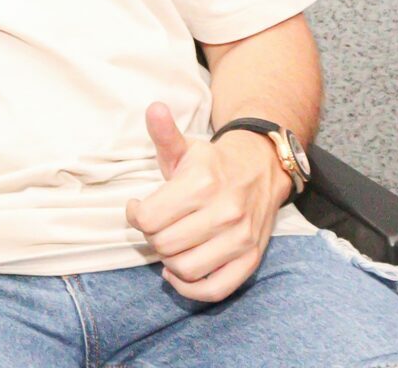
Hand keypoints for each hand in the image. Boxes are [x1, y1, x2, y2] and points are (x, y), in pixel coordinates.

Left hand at [124, 102, 290, 302]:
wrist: (261, 168)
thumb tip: (153, 108)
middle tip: (155, 225)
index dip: (136, 215)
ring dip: (168, 260)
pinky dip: (191, 289)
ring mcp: (240, 238)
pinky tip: (177, 272)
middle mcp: (224, 213)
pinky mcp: (251, 258)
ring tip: (168, 242)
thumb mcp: (186, 146)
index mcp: (202, 184)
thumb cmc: (212, 162)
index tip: (138, 208)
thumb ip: (164, 132)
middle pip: (164, 244)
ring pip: (186, 268)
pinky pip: (216, 289)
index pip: (149, 219)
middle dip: (151, 236)